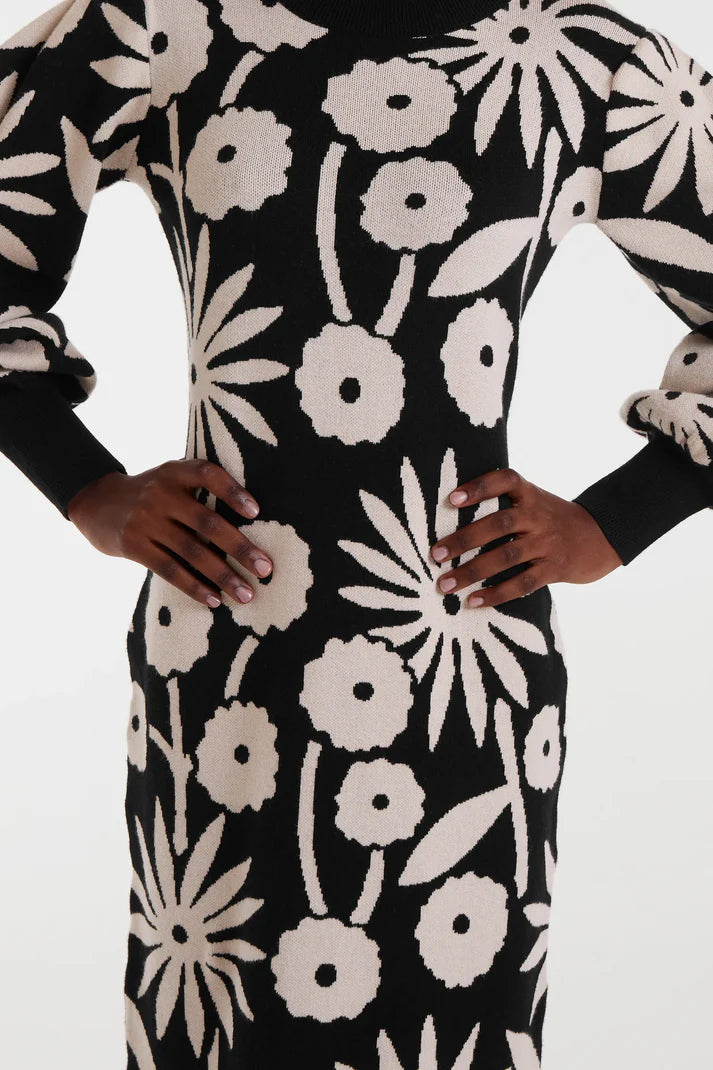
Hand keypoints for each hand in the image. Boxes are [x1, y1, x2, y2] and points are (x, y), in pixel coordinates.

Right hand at [66, 458, 272, 607]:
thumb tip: (252, 518)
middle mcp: (160, 494)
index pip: (208, 474)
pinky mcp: (134, 546)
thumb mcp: (170, 478)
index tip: (256, 512)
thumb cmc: (151, 494)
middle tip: (266, 569)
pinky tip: (215, 600)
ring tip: (246, 594)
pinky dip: (194, 587)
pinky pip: (170, 570)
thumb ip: (200, 488)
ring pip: (191, 552)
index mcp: (174, 471)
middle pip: (206, 522)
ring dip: (223, 576)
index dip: (232, 491)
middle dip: (240, 548)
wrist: (96, 502)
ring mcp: (145, 521)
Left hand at [430, 467, 623, 607]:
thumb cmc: (552, 519)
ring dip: (472, 572)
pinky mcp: (554, 569)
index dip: (479, 487)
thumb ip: (504, 504)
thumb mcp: (535, 501)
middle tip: (436, 554)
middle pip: (498, 524)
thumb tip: (452, 516)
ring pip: (506, 557)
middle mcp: (538, 516)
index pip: (505, 481)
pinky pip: (522, 583)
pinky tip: (473, 601)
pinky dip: (496, 594)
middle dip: (464, 540)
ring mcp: (547, 543)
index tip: (452, 499)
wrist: (601, 537)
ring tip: (445, 584)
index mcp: (530, 495)